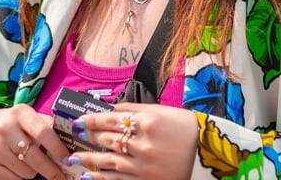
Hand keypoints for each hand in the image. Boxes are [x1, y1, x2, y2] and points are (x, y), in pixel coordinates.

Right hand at [0, 105, 68, 179]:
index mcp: (20, 113)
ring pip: (26, 171)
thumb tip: (72, 138)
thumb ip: (48, 125)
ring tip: (32, 164)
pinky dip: (20, 177)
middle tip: (61, 177)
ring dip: (34, 172)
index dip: (58, 148)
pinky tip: (18, 168)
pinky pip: (13, 179)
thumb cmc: (13, 124)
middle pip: (35, 157)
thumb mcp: (28, 117)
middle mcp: (5, 128)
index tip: (68, 160)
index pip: (43, 132)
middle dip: (52, 170)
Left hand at [70, 103, 197, 179]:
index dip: (91, 120)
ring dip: (88, 160)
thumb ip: (135, 109)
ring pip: (108, 161)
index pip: (110, 119)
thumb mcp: (163, 111)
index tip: (79, 120)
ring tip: (73, 158)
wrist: (208, 154)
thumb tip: (111, 108)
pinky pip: (118, 179)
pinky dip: (101, 177)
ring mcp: (143, 164)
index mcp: (147, 121)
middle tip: (75, 135)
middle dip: (88, 136)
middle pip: (107, 139)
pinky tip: (89, 176)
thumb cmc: (187, 129)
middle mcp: (143, 143)